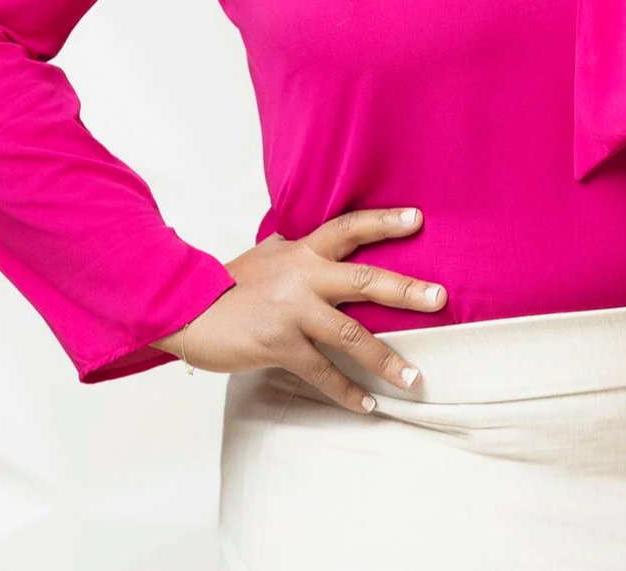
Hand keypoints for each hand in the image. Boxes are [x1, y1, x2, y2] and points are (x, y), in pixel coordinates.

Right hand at [151, 205, 448, 411]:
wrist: (185, 310)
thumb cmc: (228, 286)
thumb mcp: (266, 256)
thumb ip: (299, 249)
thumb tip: (330, 240)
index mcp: (300, 250)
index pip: (347, 228)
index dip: (383, 222)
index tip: (418, 219)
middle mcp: (301, 276)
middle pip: (364, 280)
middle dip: (406, 290)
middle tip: (440, 297)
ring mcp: (291, 311)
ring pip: (350, 335)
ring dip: (386, 359)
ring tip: (415, 378)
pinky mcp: (278, 344)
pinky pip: (322, 373)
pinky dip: (347, 393)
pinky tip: (369, 405)